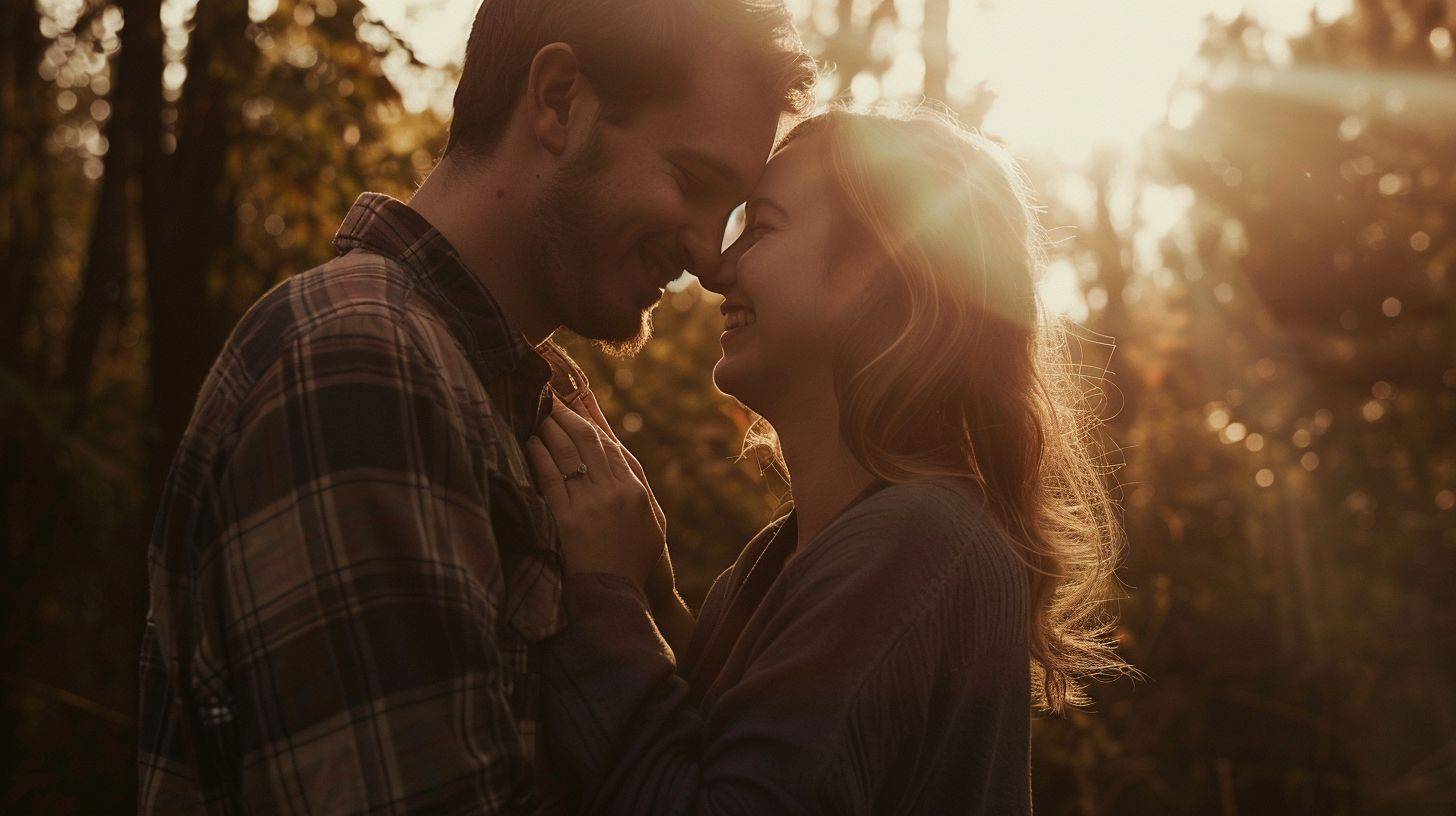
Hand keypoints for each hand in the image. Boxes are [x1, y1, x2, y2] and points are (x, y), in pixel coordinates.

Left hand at [526, 397, 664, 592]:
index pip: (608, 442)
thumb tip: (614, 448)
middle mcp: (615, 491)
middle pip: (586, 441)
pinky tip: (530, 441)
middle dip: (565, 414)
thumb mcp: (650, 518)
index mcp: (635, 488)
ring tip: (536, 410)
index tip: (575, 396)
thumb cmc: (636, 557)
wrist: (619, 595)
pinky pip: (550, 480)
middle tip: (547, 395)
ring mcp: (591, 505)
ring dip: (550, 428)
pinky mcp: (568, 521)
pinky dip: (540, 457)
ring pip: (567, 454)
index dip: (590, 416)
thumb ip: (635, 482)